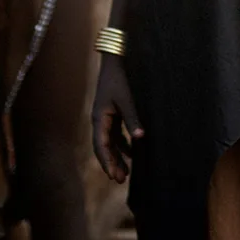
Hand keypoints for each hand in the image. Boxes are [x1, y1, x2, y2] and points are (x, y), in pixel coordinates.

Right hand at [91, 55, 142, 182]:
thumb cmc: (121, 78)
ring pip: (110, 141)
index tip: (113, 176)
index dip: (107, 162)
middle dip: (111, 163)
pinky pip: (116, 133)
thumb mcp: (127, 99)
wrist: (117, 58)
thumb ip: (133, 119)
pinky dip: (123, 144)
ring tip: (125, 173)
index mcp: (99, 117)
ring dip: (117, 156)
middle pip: (103, 147)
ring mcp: (106, 116)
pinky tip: (132, 152)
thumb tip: (140, 139)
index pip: (101, 145)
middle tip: (120, 180)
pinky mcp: (113, 111)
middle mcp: (100, 119)